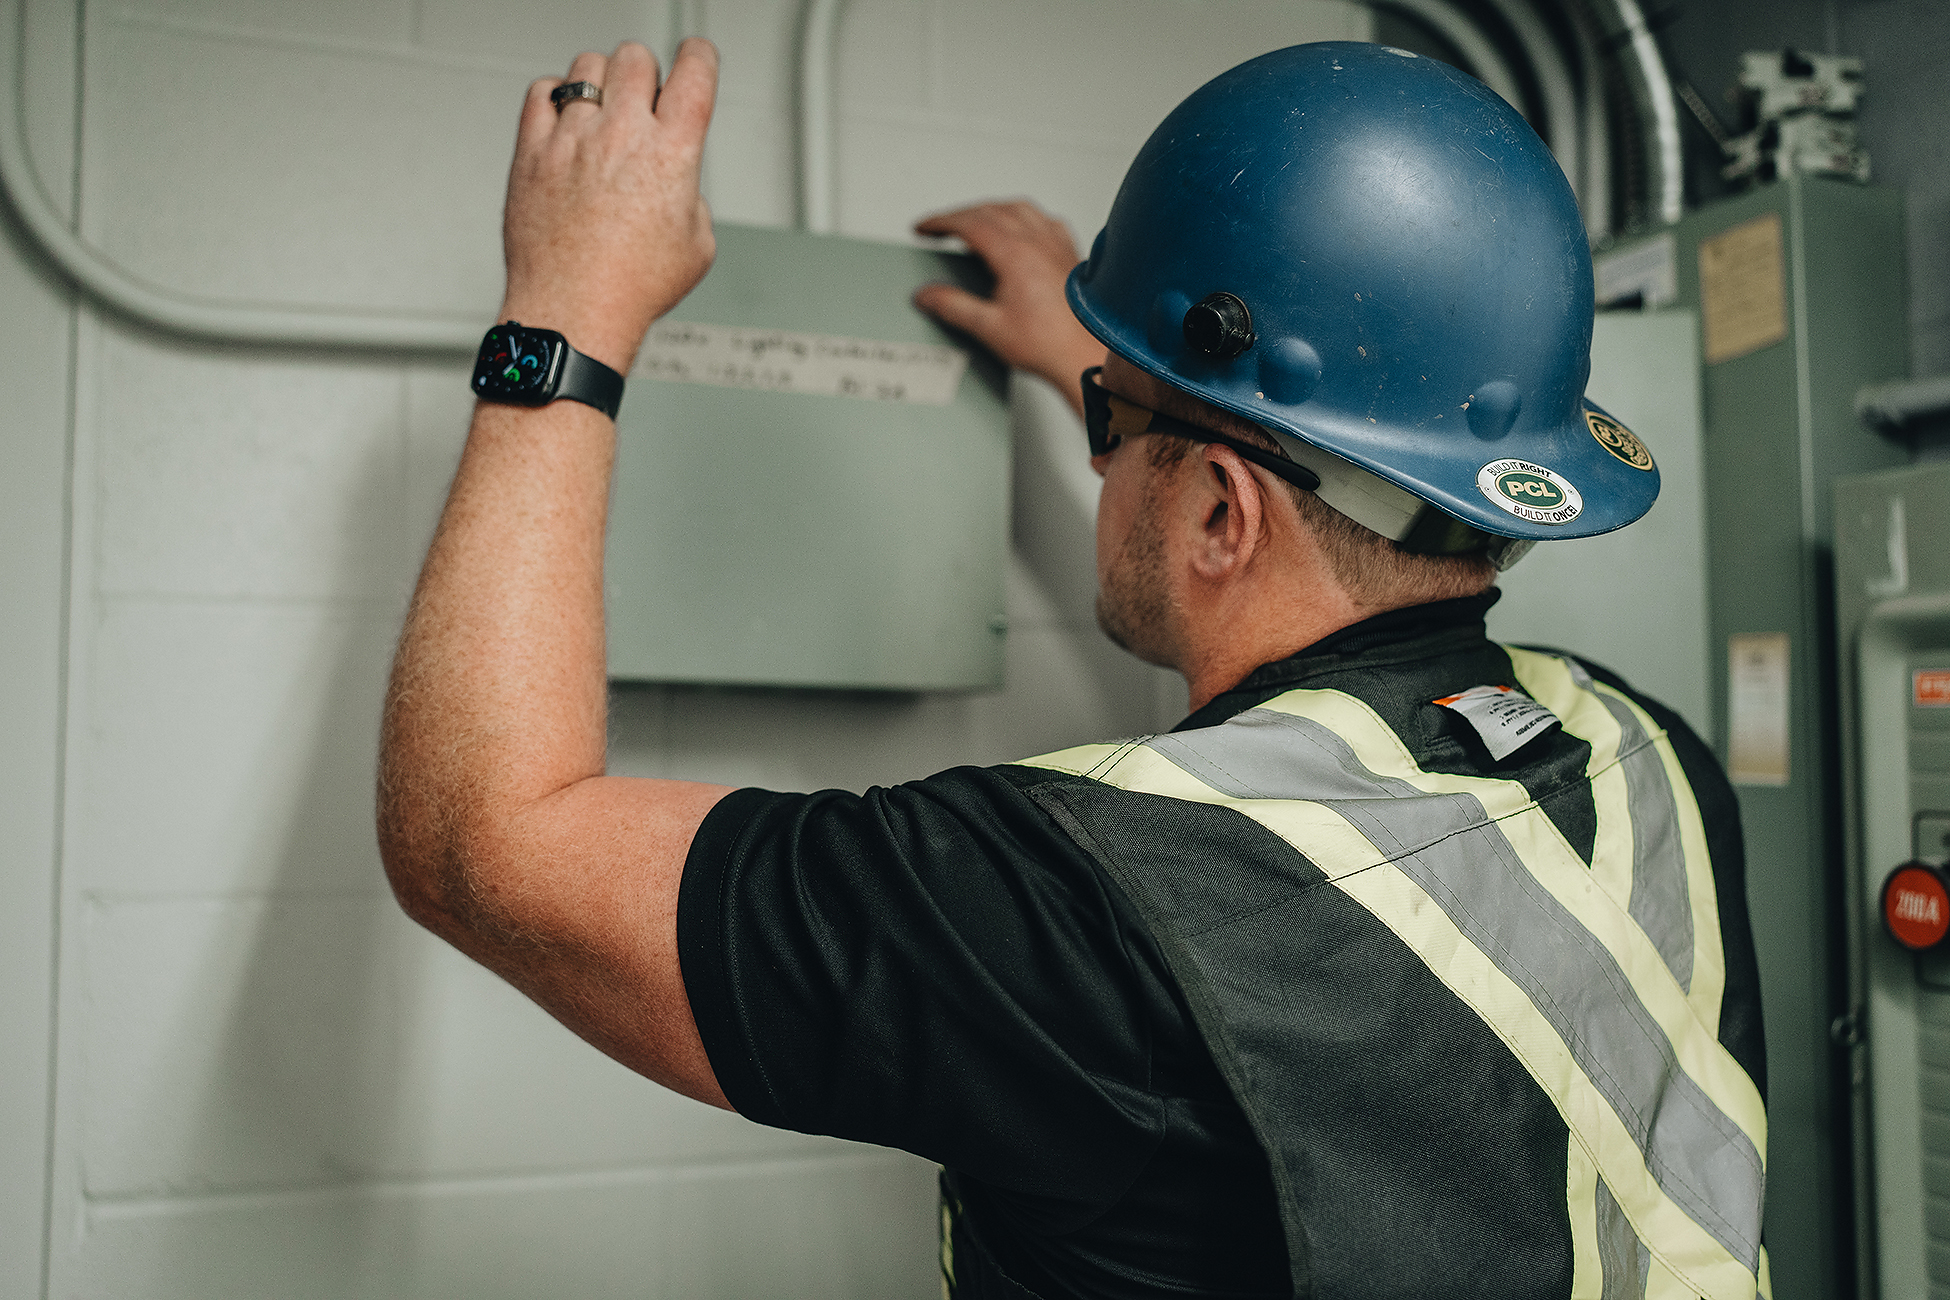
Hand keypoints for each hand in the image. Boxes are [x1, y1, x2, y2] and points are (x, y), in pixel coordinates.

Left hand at [498, 40, 718, 373]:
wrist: (573, 313)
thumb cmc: (630, 289)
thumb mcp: (697, 246)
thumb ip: (691, 195)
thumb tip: (674, 182)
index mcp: (671, 153)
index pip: (695, 71)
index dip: (700, 58)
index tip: (696, 60)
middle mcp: (620, 135)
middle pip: (636, 57)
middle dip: (648, 72)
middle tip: (646, 98)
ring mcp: (572, 139)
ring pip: (587, 67)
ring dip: (603, 82)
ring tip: (603, 112)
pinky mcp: (532, 151)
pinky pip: (540, 92)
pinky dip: (556, 98)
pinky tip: (565, 122)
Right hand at [913, 201, 1105, 414]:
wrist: (1086, 355)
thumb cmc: (1050, 344)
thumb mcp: (990, 328)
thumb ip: (954, 307)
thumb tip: (928, 295)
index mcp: (1014, 255)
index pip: (969, 223)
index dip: (941, 222)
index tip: (925, 228)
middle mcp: (1038, 242)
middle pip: (991, 210)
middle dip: (960, 215)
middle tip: (942, 227)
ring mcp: (1056, 245)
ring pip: (1019, 208)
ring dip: (992, 209)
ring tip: (976, 220)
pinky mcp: (1070, 254)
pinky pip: (1046, 220)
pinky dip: (1026, 217)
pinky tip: (1023, 227)